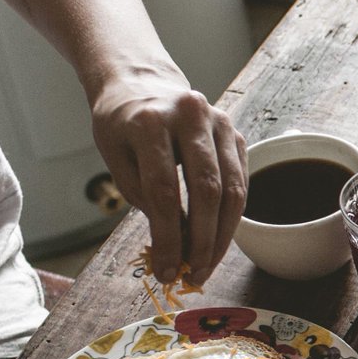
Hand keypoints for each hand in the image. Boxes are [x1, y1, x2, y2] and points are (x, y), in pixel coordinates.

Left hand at [90, 64, 246, 285]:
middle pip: (206, 192)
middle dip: (202, 242)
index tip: (167, 272)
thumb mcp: (116, 158)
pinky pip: (241, 185)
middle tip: (194, 276)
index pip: (164, 191)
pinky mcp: (236, 135)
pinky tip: (217, 240)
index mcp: (149, 120)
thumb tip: (176, 249)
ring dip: (223, 237)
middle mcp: (190, 116)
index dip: (168, 238)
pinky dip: (231, 218)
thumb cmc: (123, 126)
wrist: (142, 82)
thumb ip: (144, 199)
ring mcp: (220, 123)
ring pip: (232, 192)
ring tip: (207, 266)